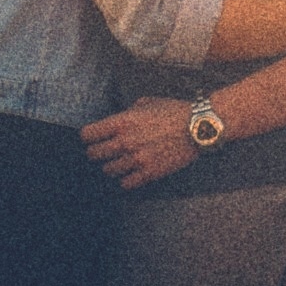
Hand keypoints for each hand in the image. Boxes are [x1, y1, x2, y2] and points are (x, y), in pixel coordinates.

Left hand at [84, 100, 199, 188]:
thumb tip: (117, 121)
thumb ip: (127, 113)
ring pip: (108, 170)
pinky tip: (131, 173)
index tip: (92, 138)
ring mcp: (137, 159)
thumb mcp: (146, 103)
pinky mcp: (149, 172)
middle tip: (104, 152)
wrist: (198, 127)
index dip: (88, 137)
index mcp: (122, 122)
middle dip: (97, 153)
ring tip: (120, 162)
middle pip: (94, 155)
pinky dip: (125, 179)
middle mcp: (125, 142)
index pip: (87, 135)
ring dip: (111, 166)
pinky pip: (125, 183)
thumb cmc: (173, 111)